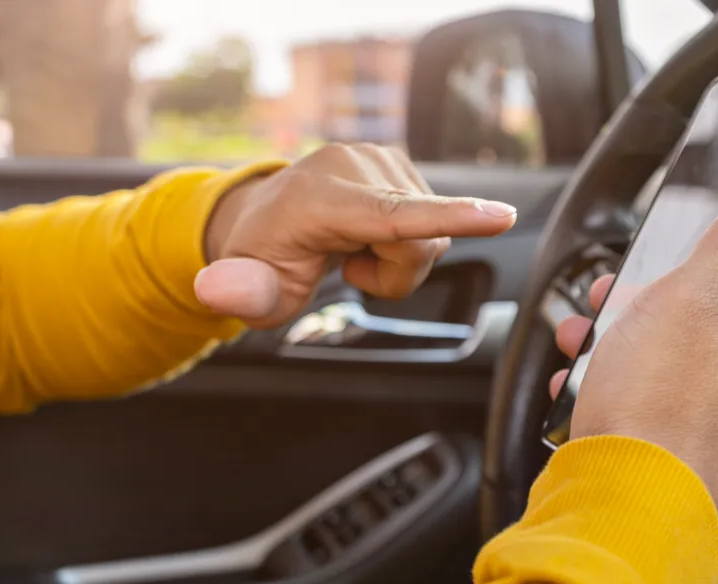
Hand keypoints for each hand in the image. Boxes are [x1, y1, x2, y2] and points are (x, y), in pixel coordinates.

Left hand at [195, 143, 517, 327]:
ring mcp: (381, 159)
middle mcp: (356, 167)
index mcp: (320, 198)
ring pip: (434, 234)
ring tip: (358, 249)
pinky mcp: (399, 163)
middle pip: (424, 243)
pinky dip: (406, 240)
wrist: (266, 215)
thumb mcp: (248, 286)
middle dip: (398, 274)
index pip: (394, 215)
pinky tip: (370, 234)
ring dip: (401, 259)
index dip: (451, 217)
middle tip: (351, 271)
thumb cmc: (263, 256)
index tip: (501, 215)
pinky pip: (433, 220)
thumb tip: (217, 291)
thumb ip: (239, 291)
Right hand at [549, 182, 717, 515]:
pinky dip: (613, 391)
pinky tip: (584, 393)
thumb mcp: (691, 300)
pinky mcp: (683, 449)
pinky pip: (647, 403)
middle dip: (633, 308)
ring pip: (662, 360)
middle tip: (601, 313)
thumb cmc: (657, 407)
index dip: (672, 267)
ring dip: (615, 347)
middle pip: (691, 316)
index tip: (635, 277)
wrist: (625, 506)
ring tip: (579, 352)